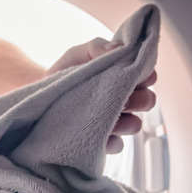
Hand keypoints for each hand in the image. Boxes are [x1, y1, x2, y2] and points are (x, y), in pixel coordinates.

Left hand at [46, 38, 156, 153]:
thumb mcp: (78, 53)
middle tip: (119, 95)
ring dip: (123, 120)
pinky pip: (117, 145)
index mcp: (124, 77)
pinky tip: (92, 131)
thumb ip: (98, 47)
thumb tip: (119, 49)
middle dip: (137, 98)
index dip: (145, 75)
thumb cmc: (64, 72)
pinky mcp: (104, 143)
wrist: (41, 95)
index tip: (133, 73)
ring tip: (101, 113)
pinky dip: (107, 139)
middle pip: (149, 101)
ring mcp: (116, 123)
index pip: (149, 76)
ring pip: (135, 125)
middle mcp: (125, 100)